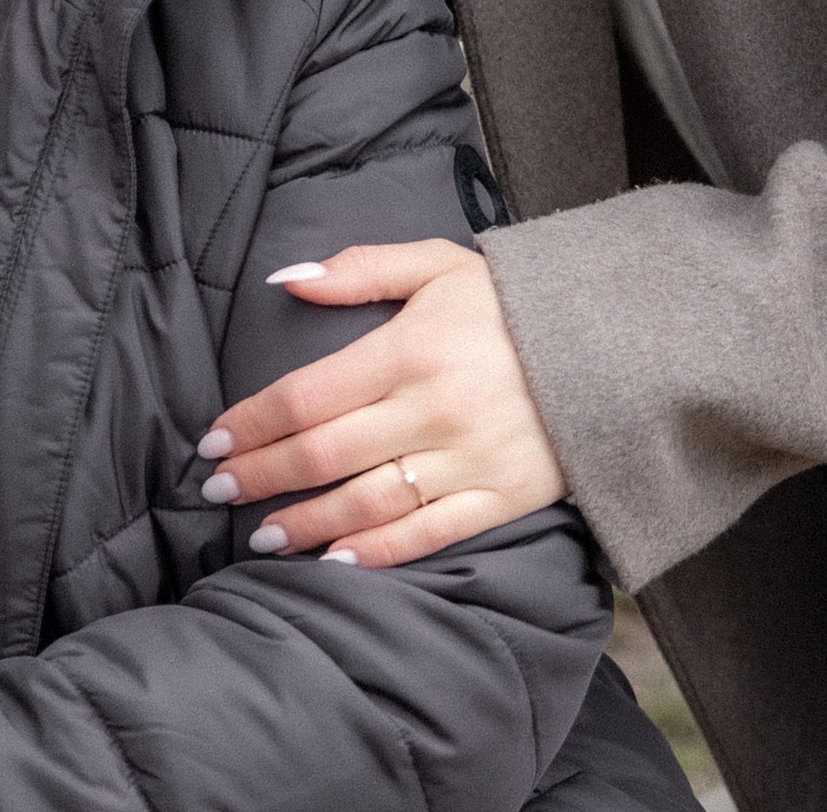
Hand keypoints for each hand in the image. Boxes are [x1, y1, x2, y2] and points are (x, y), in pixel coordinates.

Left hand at [198, 240, 565, 567]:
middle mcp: (433, 410)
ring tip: (260, 536)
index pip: (307, 395)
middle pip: (325, 452)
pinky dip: (379, 553)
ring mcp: (469, 461)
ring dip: (306, 522)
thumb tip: (287, 280)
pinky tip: (335, 561)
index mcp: (409, 351)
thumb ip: (360, 269)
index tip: (213, 441)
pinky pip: (431, 535)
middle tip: (216, 491)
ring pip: (368, 502)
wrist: (613, 345)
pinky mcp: (503, 499)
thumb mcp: (437, 264)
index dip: (252, 422)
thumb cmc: (510, 302)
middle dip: (262, 474)